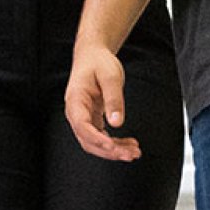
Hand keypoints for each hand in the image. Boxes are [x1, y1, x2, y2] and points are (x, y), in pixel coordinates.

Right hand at [66, 45, 141, 161]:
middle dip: (109, 151)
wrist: (92, 55)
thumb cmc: (98, 62)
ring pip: (94, 142)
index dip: (96, 139)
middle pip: (88, 140)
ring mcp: (83, 117)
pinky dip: (114, 143)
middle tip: (130, 154)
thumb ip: (114, 99)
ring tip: (134, 152)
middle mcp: (76, 112)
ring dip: (113, 150)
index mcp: (75, 100)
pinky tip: (128, 144)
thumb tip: (117, 122)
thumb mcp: (110, 76)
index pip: (82, 126)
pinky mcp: (91, 118)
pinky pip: (100, 137)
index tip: (112, 146)